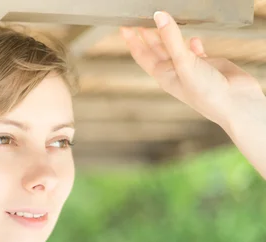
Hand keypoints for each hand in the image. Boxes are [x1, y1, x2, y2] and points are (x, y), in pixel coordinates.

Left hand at [120, 11, 263, 127]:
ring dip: (169, 36)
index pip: (142, 55)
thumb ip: (172, 39)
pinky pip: (196, 52)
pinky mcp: (207, 65)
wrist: (236, 104)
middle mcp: (175, 72)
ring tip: (163, 23)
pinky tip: (193, 38)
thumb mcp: (184, 63)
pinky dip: (192, 44)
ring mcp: (191, 68)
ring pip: (175, 48)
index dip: (133, 41)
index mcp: (164, 75)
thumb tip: (159, 16)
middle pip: (157, 50)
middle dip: (148, 35)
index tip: (124, 26)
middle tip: (140, 19)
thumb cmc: (207, 93)